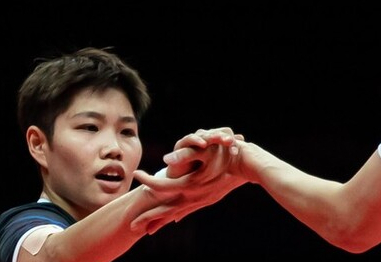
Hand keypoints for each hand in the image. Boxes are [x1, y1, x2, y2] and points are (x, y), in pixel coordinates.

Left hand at [130, 128, 246, 232]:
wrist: (249, 165)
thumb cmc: (228, 154)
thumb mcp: (206, 151)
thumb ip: (185, 154)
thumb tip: (164, 160)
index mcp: (190, 185)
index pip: (161, 187)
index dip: (146, 181)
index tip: (136, 174)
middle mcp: (194, 196)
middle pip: (166, 210)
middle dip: (148, 218)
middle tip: (131, 226)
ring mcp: (201, 200)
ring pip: (177, 213)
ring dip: (162, 220)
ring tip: (149, 228)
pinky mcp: (208, 199)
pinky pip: (189, 211)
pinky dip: (178, 215)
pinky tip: (174, 220)